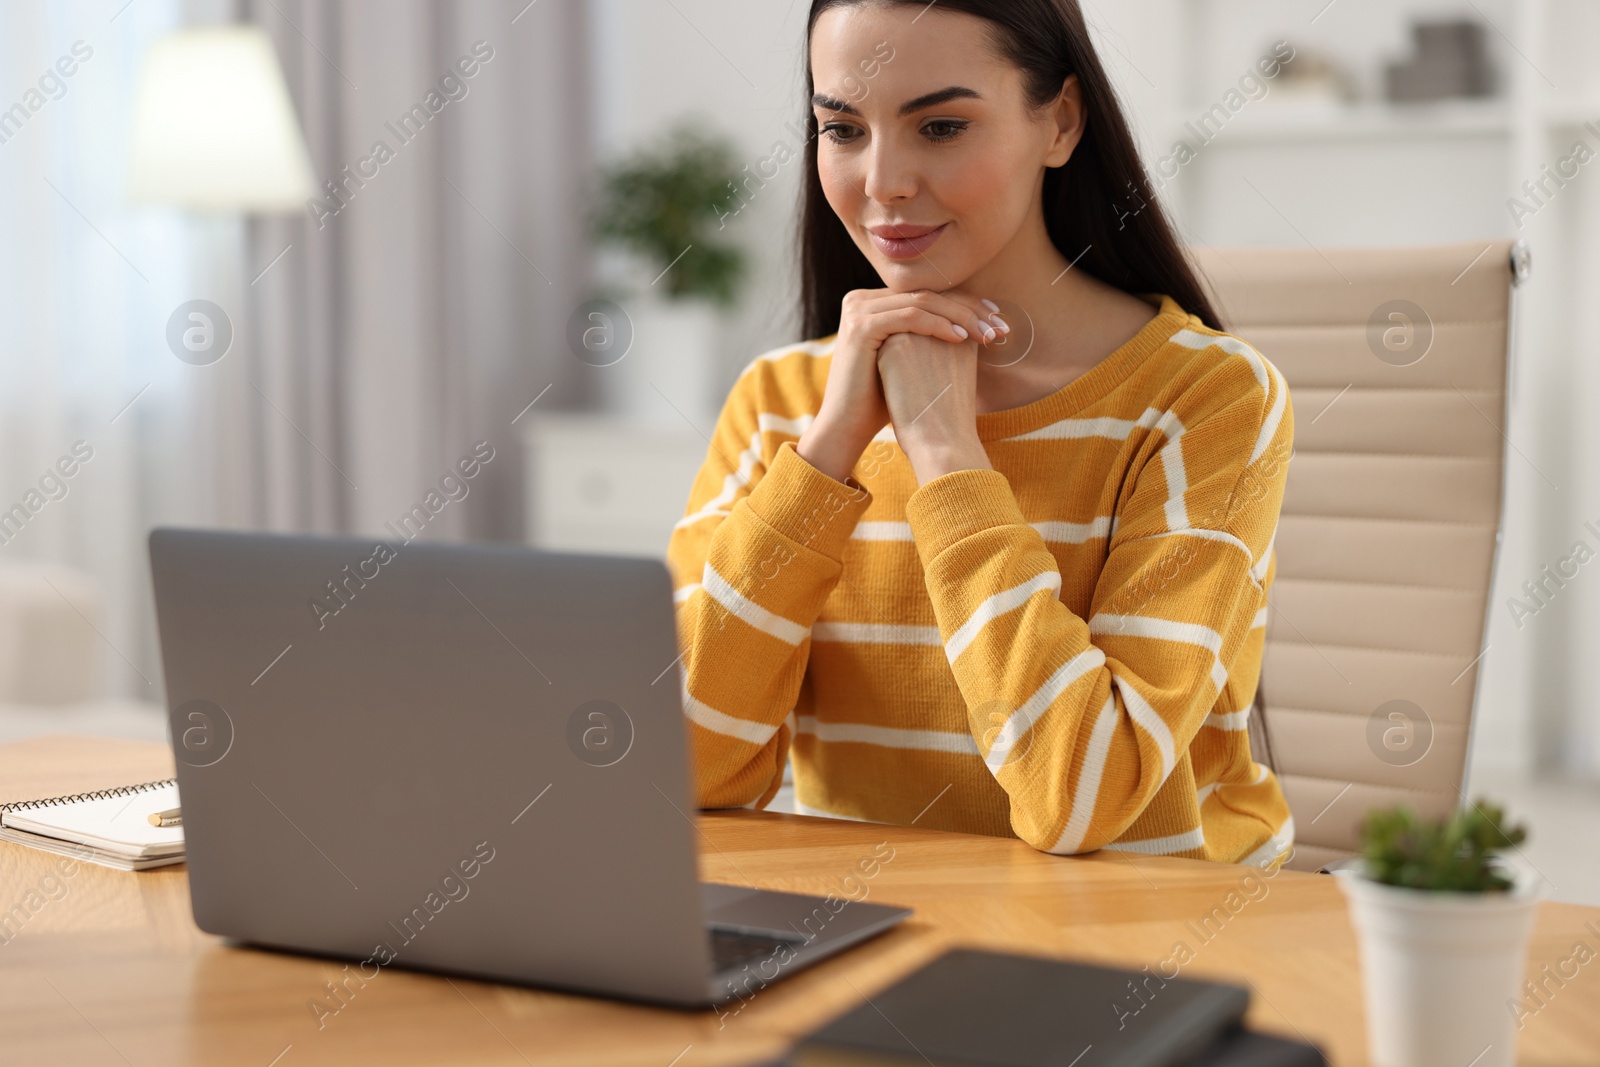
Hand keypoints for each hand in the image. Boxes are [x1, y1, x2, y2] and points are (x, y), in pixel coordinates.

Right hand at [797, 287, 1002, 482]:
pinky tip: (962, 339)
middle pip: (927, 295)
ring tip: (988, 335)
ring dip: (961, 317)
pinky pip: (910, 317)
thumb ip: (926, 336)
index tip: (996, 318)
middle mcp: (862, 299)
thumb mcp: (907, 359)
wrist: (848, 426)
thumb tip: (970, 322)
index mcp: (873, 303)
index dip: (965, 303)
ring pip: (922, 302)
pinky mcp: (861, 325)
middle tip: (1000, 325)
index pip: (927, 294)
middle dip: (969, 309)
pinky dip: (939, 326)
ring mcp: (858, 310)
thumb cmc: (882, 400)